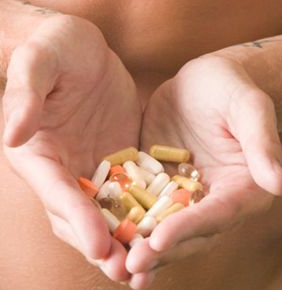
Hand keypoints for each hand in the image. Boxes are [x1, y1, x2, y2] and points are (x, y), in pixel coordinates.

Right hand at [2, 15, 140, 281]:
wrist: (84, 50)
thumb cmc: (56, 49)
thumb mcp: (39, 62)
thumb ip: (26, 94)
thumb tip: (15, 133)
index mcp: (39, 155)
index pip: (56, 192)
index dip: (76, 219)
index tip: (97, 246)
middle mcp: (65, 169)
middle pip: (81, 215)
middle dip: (102, 245)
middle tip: (127, 272)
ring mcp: (94, 167)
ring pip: (108, 212)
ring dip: (125, 239)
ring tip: (148, 263)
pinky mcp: (120, 160)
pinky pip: (132, 191)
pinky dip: (144, 213)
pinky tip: (163, 228)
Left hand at [126, 55, 281, 288]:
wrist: (201, 80)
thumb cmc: (230, 87)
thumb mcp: (248, 108)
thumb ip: (261, 143)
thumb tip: (278, 183)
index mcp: (239, 187)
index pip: (216, 214)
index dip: (190, 228)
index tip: (160, 239)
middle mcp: (209, 196)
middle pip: (187, 231)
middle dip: (160, 249)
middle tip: (131, 266)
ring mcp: (180, 190)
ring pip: (161, 224)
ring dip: (140, 246)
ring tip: (115, 265)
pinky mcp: (156, 179)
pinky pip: (140, 202)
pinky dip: (126, 219)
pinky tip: (104, 233)